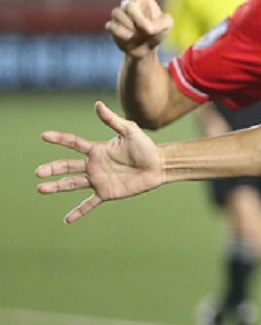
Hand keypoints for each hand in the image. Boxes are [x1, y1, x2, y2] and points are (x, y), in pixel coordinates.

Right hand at [35, 101, 165, 223]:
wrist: (159, 165)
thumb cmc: (146, 146)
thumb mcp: (130, 130)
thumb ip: (112, 120)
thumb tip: (97, 104)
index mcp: (97, 150)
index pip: (73, 143)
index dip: (59, 139)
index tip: (44, 136)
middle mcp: (94, 165)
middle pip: (68, 166)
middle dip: (52, 169)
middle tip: (38, 172)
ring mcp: (98, 180)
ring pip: (72, 184)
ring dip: (57, 187)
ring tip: (41, 189)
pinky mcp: (107, 193)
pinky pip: (89, 204)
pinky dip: (78, 212)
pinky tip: (67, 220)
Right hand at [105, 0, 173, 58]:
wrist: (145, 49)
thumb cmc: (158, 33)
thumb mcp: (167, 26)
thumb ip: (160, 23)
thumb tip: (144, 26)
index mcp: (144, 0)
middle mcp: (130, 4)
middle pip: (128, 5)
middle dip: (137, 18)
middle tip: (146, 29)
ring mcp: (119, 14)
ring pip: (119, 16)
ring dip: (131, 28)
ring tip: (137, 34)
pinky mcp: (112, 25)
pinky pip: (112, 27)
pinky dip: (122, 35)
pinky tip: (128, 38)